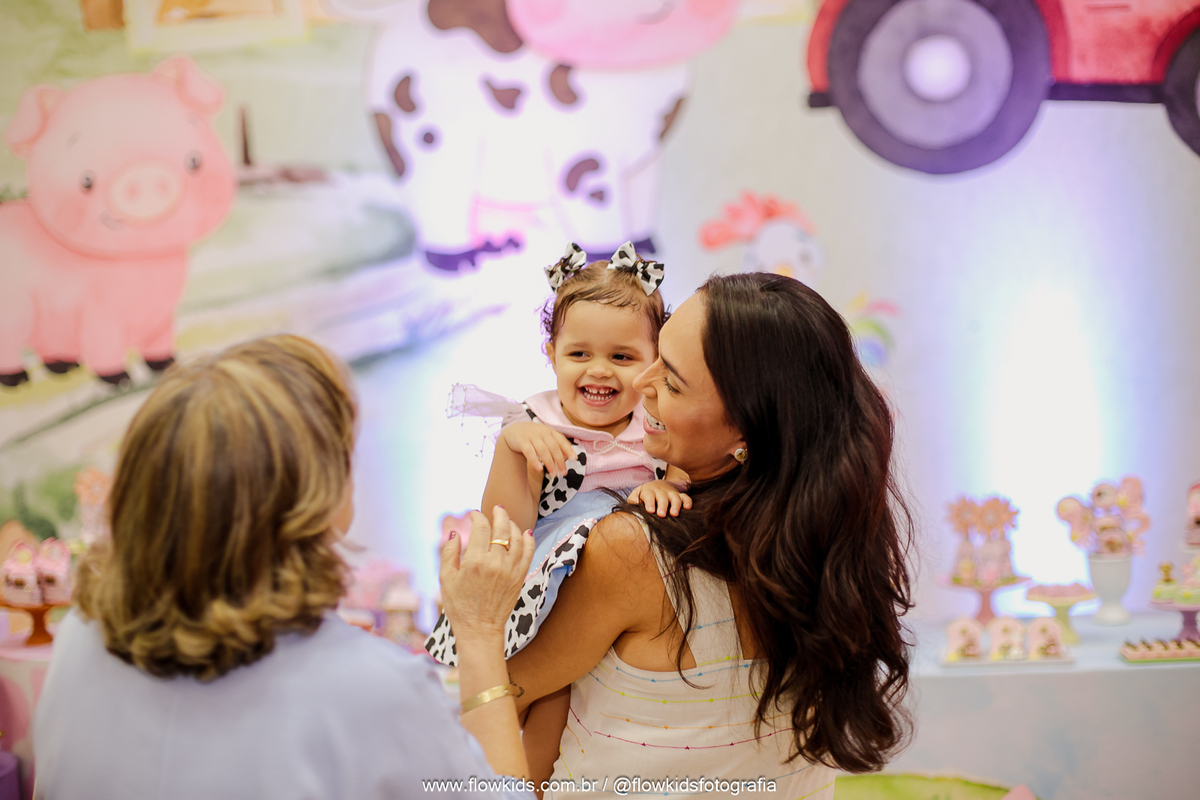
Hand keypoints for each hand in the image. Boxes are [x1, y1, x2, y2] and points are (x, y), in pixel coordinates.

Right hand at [439, 506, 534, 645]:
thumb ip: (449, 553)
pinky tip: (525, 532)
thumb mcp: (446, 579)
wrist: (480, 629)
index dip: (478, 517)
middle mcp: (495, 563)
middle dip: (499, 514)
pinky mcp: (519, 577)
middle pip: (502, 528)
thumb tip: (454, 533)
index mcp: (475, 562)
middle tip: (496, 508)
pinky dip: (528, 540)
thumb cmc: (459, 605)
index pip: (481, 528)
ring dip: (513, 524)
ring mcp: (510, 570)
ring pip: (517, 538)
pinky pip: (528, 553)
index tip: (474, 515)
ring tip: (507, 520)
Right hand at [501, 421, 574, 476]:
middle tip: (564, 472)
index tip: (574, 459)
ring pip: (543, 451)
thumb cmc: (534, 437)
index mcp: (550, 431)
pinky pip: (529, 452)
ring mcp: (532, 436)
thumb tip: (569, 456)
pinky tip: (539, 469)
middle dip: (560, 461)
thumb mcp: (546, 437)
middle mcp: (542, 433)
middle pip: (553, 447)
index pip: (561, 440)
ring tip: (554, 474)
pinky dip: (535, 461)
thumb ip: (557, 445)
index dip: (568, 449)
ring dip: (550, 463)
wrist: (514, 430)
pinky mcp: (522, 441)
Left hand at [627, 480, 691, 517]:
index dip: (649, 502)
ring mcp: (671, 493)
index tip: (650, 511)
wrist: (657, 485)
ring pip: (675, 497)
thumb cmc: (644, 495)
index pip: (649, 496)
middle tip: (662, 514)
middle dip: (663, 505)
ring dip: (676, 505)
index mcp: (648, 491)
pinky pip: (686, 497)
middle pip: (662, 497)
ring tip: (675, 514)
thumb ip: (633, 501)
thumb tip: (632, 507)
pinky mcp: (679, 495)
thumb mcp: (636, 496)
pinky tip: (688, 508)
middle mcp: (661, 491)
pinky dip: (688, 502)